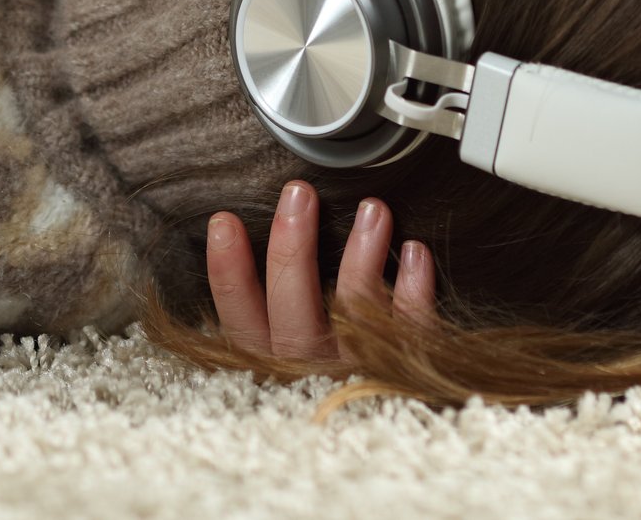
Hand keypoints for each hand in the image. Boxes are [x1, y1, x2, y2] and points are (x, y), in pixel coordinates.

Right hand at [205, 179, 437, 367]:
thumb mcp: (284, 357)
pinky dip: (413, 289)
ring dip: (362, 255)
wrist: (385, 446)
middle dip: (291, 245)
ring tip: (372, 210)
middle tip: (298, 194)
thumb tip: (252, 240)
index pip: (240, 316)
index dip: (228, 269)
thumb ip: (269, 313)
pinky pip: (409, 328)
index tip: (225, 221)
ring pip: (353, 311)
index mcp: (272, 363)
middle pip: (291, 307)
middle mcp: (309, 368)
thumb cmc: (324, 379)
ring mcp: (355, 369)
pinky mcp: (403, 371)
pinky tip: (415, 252)